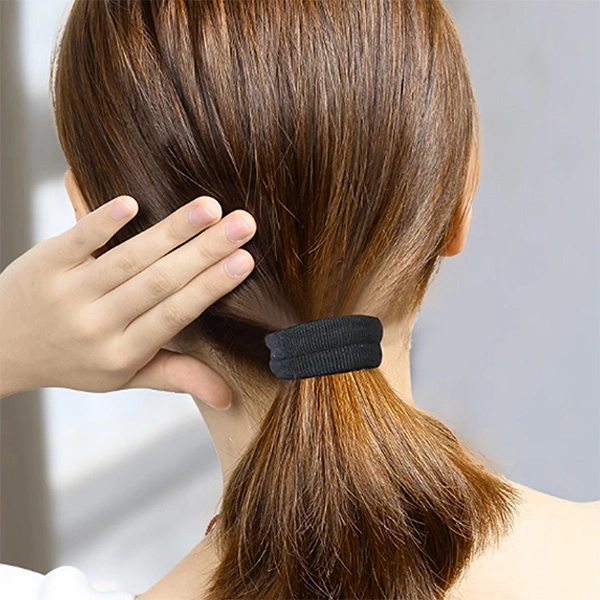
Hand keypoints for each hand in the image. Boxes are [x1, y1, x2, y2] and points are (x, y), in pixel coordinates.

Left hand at [0, 172, 255, 408]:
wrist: (1, 345)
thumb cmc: (75, 360)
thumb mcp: (125, 377)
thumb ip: (177, 376)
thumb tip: (228, 397)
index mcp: (122, 354)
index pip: (175, 316)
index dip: (211, 288)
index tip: (246, 261)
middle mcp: (96, 326)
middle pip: (158, 283)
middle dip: (205, 251)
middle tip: (243, 223)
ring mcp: (68, 293)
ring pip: (127, 259)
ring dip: (170, 231)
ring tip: (209, 207)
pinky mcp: (45, 264)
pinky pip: (77, 241)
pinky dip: (102, 222)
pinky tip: (133, 202)